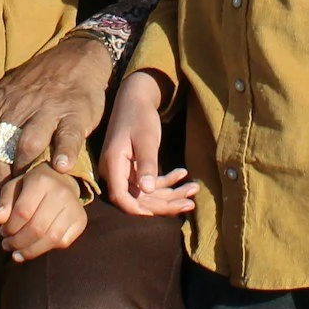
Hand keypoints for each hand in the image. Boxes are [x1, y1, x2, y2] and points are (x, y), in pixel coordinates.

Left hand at [0, 32, 111, 200]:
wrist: (75, 58)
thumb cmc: (34, 88)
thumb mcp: (0, 103)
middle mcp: (15, 108)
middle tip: (3, 212)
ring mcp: (45, 109)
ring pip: (26, 145)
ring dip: (22, 174)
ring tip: (24, 199)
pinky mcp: (73, 112)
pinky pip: (66, 135)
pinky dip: (62, 152)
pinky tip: (60, 169)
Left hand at [0, 164, 87, 260]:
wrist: (60, 181)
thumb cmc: (31, 186)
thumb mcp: (14, 187)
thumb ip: (4, 202)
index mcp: (41, 181)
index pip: (23, 212)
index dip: (10, 227)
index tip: (3, 231)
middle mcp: (61, 192)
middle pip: (37, 228)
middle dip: (18, 242)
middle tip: (7, 245)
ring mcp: (74, 207)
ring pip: (51, 238)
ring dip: (30, 251)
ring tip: (17, 253)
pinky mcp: (81, 220)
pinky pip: (63, 242)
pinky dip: (46, 249)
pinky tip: (34, 249)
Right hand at [99, 68, 198, 217]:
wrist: (134, 98)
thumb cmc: (139, 115)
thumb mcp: (146, 138)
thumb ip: (146, 164)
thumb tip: (147, 191)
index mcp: (113, 164)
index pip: (121, 197)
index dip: (140, 210)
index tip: (166, 210)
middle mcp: (115, 171)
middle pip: (137, 199)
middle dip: (165, 203)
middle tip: (191, 202)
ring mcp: (123, 171)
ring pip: (146, 193)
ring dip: (170, 194)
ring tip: (194, 190)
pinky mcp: (132, 169)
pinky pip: (148, 183)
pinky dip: (166, 181)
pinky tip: (184, 174)